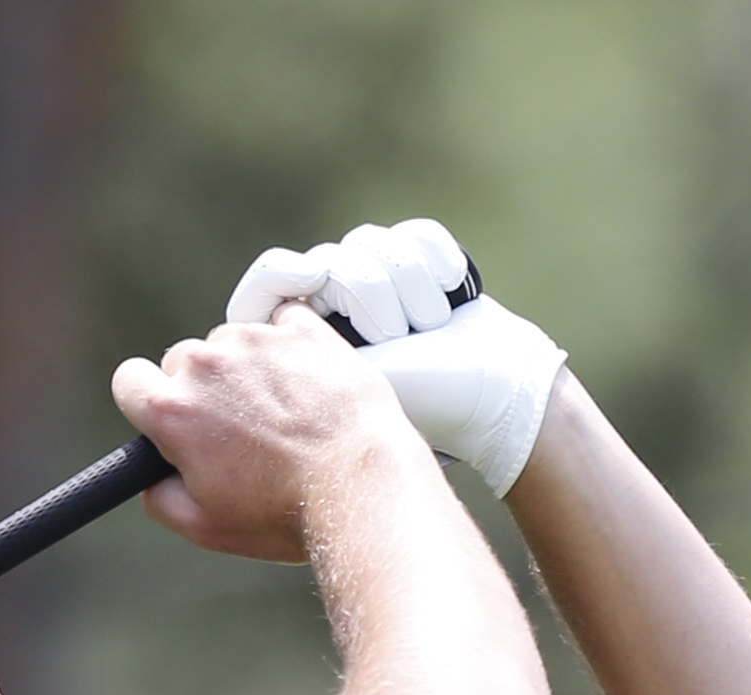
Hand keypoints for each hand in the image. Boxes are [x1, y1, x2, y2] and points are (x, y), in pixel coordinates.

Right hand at [111, 303, 426, 563]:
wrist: (360, 486)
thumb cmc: (282, 513)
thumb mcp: (202, 527)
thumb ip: (157, 497)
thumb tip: (151, 477)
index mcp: (172, 411)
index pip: (128, 380)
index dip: (146, 402)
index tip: (171, 420)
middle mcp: (207, 364)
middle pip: (182, 360)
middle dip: (202, 389)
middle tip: (237, 430)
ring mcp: (258, 341)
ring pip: (231, 342)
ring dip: (245, 368)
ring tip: (280, 412)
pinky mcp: (305, 330)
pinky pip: (282, 322)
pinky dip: (287, 346)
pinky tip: (303, 382)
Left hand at [227, 219, 567, 497]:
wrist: (492, 393)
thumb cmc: (417, 405)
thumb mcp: (343, 385)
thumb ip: (295, 352)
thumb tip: (258, 323)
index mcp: (303, 340)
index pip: (267, 287)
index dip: (279, 275)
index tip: (310, 279)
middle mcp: (335, 304)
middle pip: (329, 260)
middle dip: (373, 301)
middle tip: (397, 342)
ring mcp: (380, 282)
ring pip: (372, 244)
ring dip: (409, 291)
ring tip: (426, 330)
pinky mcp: (423, 264)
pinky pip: (416, 234)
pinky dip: (439, 262)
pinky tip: (450, 297)